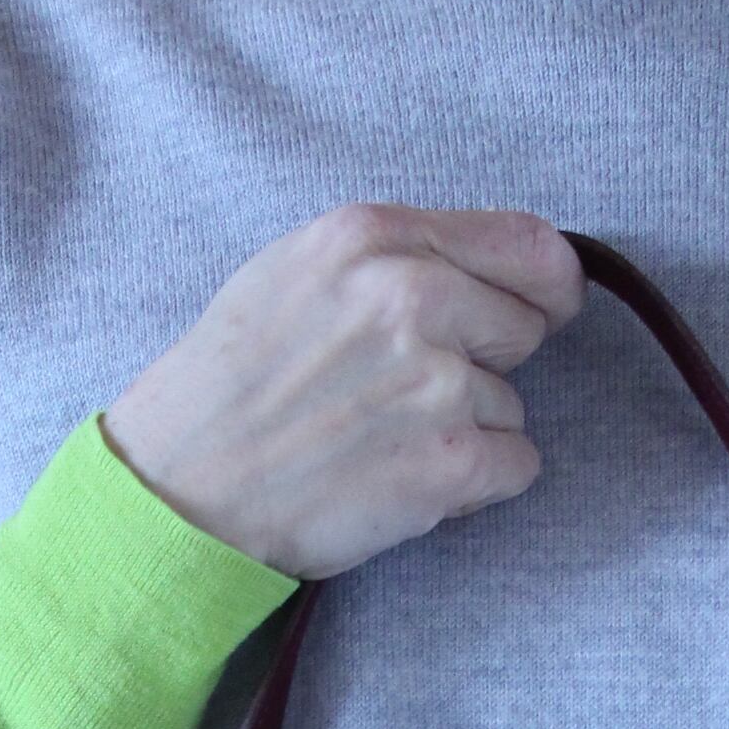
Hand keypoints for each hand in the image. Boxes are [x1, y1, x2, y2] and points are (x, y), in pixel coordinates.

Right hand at [102, 203, 585, 580]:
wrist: (183, 490)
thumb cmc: (230, 388)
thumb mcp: (298, 273)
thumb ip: (392, 259)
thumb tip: (485, 276)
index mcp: (373, 238)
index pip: (524, 242)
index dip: (546, 282)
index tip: (544, 306)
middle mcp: (411, 298)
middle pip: (525, 326)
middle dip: (485, 362)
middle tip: (407, 395)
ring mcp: (434, 382)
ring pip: (512, 404)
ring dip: (466, 430)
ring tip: (383, 443)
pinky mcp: (447, 463)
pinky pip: (517, 465)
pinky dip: (475, 485)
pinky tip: (407, 483)